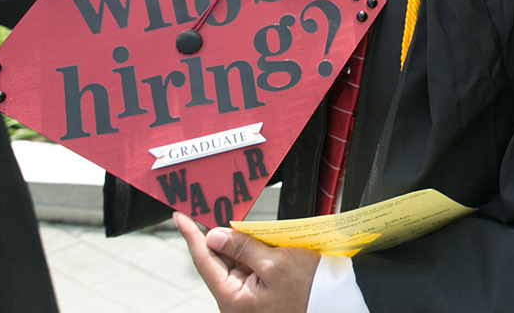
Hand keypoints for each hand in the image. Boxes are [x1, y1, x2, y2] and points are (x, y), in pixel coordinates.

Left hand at [175, 211, 318, 312]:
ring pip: (233, 262)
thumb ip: (242, 247)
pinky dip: (249, 251)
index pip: (204, 261)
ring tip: (244, 227)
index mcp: (234, 299)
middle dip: (218, 236)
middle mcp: (236, 301)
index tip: (181, 217)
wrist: (333, 302)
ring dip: (236, 243)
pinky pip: (247, 267)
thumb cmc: (309, 289)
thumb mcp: (275, 262)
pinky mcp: (259, 292)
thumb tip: (214, 236)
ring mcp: (247, 298)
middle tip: (214, 211)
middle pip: (218, 261)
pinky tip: (256, 239)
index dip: (192, 236)